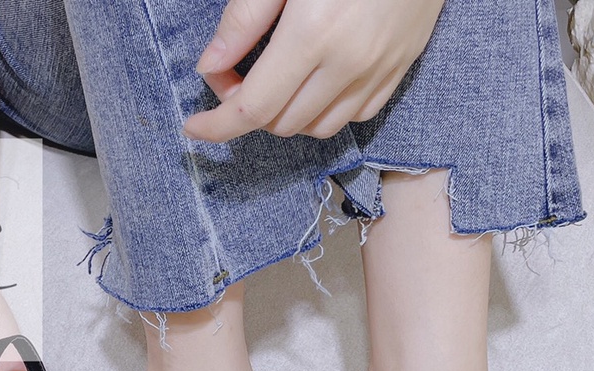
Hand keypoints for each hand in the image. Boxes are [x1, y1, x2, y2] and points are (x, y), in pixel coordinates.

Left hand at [183, 0, 445, 142]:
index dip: (217, 125)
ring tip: (274, 78)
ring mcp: (378, 71)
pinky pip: (352, 116)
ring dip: (285, 115)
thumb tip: (210, 65)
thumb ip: (244, 18)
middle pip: (280, 124)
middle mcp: (348, 63)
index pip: (252, 109)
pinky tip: (313, 81)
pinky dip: (323, 111)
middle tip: (235, 71)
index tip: (194, 125)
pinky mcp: (399, 69)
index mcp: (313, 34)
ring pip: (315, 129)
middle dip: (248, 109)